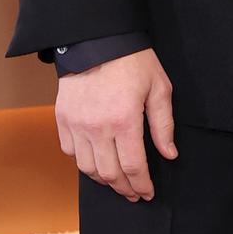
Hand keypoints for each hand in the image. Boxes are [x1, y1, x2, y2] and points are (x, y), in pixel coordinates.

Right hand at [56, 46, 176, 200]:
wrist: (96, 40)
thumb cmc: (132, 61)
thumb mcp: (159, 88)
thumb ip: (163, 125)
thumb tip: (169, 154)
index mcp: (124, 120)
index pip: (133, 167)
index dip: (142, 185)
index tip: (148, 193)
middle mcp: (97, 127)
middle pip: (109, 173)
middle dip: (124, 189)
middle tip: (134, 193)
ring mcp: (76, 124)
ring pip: (87, 168)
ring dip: (103, 180)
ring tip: (116, 182)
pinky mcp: (63, 118)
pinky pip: (70, 152)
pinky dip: (83, 162)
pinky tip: (95, 162)